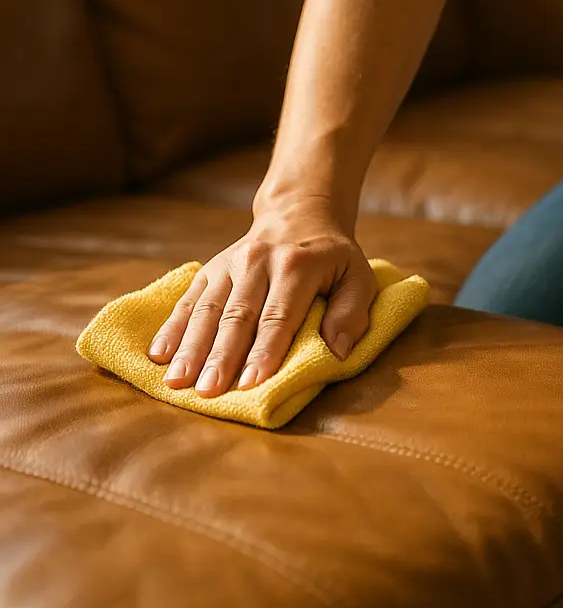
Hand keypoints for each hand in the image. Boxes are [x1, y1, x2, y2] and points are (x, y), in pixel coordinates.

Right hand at [146, 198, 376, 396]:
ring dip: (191, 347)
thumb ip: (352, 312)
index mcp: (297, 266)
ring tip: (177, 381)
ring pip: (207, 309)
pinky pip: (188, 300)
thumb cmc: (333, 259)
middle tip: (207, 392)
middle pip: (238, 315)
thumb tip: (337, 351)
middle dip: (221, 356)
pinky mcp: (210, 269)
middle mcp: (258, 261)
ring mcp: (229, 264)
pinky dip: (172, 328)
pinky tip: (158, 355)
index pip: (279, 315)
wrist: (299, 215)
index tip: (251, 383)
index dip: (265, 350)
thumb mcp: (359, 276)